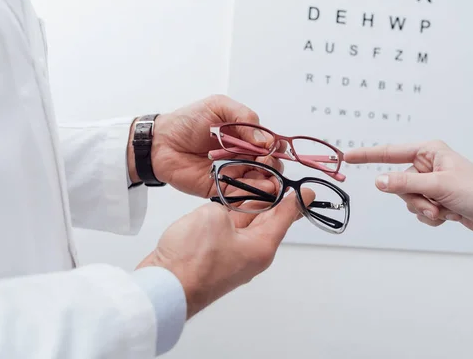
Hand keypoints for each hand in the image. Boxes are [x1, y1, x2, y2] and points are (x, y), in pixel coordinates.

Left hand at [128, 95, 280, 196]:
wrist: (161, 142)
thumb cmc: (188, 121)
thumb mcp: (219, 107)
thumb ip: (245, 118)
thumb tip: (266, 140)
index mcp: (245, 136)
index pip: (271, 144)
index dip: (276, 148)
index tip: (273, 148)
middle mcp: (243, 156)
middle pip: (270, 165)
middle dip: (273, 165)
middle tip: (264, 162)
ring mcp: (234, 173)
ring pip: (260, 182)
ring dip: (268, 181)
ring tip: (267, 180)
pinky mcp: (222, 190)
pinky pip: (242, 194)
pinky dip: (254, 193)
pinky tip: (260, 189)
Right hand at [137, 189, 313, 318]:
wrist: (164, 287)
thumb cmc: (193, 256)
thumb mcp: (215, 217)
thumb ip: (225, 209)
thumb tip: (224, 215)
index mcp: (261, 246)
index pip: (283, 217)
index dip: (295, 201)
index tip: (308, 193)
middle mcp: (251, 254)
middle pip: (266, 221)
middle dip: (273, 201)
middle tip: (282, 184)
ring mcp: (232, 258)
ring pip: (246, 226)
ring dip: (249, 207)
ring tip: (256, 188)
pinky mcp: (213, 259)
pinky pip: (228, 233)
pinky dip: (230, 217)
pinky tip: (227, 206)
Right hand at [345, 140, 472, 251]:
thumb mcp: (438, 185)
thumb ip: (404, 183)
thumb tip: (378, 181)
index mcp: (429, 151)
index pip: (390, 153)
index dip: (368, 155)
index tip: (347, 156)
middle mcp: (428, 165)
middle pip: (398, 183)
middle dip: (414, 198)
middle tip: (434, 203)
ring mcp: (431, 184)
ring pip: (407, 200)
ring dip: (424, 209)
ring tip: (446, 210)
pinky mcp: (436, 200)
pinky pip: (418, 211)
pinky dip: (430, 216)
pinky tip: (449, 215)